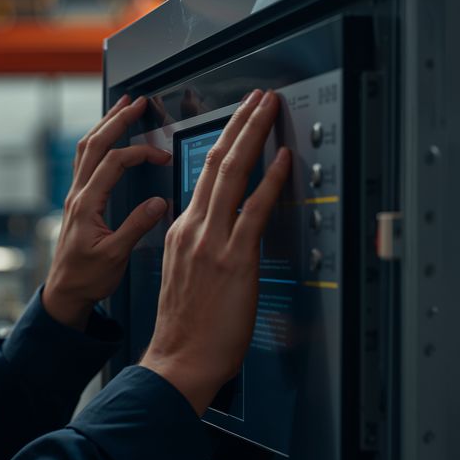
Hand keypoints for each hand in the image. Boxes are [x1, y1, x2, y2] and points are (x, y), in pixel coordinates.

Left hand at [43, 95, 173, 329]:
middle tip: (136, 102)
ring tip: (121, 108)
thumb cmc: (86, 279)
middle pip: (95, 145)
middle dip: (116, 120)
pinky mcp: (77, 202)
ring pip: (86, 149)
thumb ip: (137, 227)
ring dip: (104, 126)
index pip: (115, 164)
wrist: (64, 293)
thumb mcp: (115, 256)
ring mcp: (74, 197)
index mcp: (87, 205)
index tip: (162, 156)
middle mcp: (77, 195)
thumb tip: (159, 204)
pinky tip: (106, 138)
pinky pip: (84, 162)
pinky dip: (97, 142)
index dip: (141, 153)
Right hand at [139, 89, 291, 414]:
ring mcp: (211, 241)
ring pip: (230, 174)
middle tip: (256, 99)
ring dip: (251, 136)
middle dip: (238, 124)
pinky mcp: (233, 259)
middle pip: (215, 163)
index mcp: (180, 232)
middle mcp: (192, 229)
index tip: (237, 124)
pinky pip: (254, 209)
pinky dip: (269, 180)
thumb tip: (221, 237)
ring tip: (267, 110)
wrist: (178, 360)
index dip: (223, 144)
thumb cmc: (185, 330)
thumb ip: (199, 249)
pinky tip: (281, 158)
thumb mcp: (183, 277)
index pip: (202, 177)